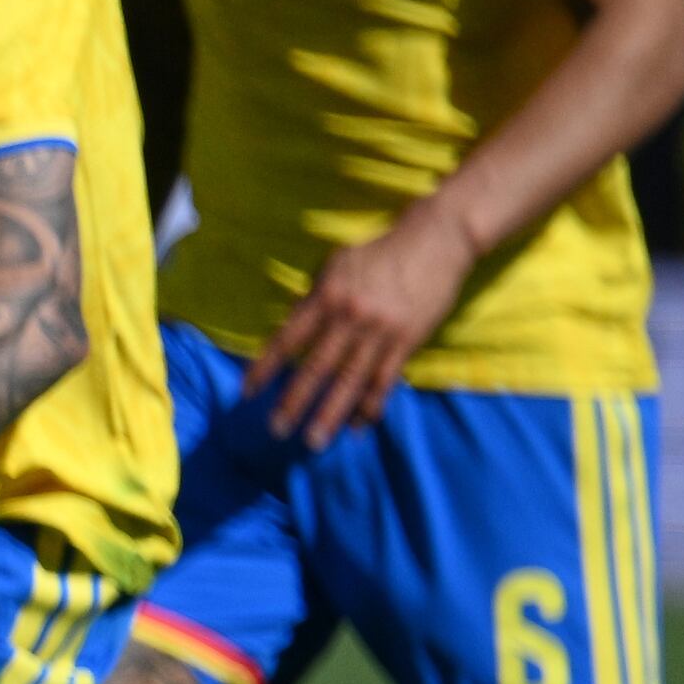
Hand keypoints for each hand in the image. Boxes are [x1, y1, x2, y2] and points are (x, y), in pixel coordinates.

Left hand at [256, 205, 472, 446]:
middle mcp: (349, 317)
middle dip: (294, 401)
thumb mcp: (337, 265)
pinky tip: (358, 427)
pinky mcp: (408, 341)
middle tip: (277, 430)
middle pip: (316, 367)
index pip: (287, 339)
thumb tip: (294, 327)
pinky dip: (370, 406)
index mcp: (326, 297)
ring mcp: (380, 332)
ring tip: (314, 441)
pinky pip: (385, 380)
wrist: (436, 241)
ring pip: (350, 381)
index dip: (265, 367)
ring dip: (330, 413)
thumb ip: (315, 297)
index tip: (247, 393)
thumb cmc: (379, 253)